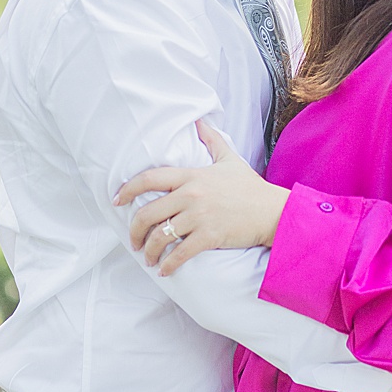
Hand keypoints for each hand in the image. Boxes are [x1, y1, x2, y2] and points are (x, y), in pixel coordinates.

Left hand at [112, 120, 289, 275]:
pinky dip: (168, 264)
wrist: (274, 212)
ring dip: (149, 250)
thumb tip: (199, 121)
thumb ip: (212, 140)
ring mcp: (200, 216)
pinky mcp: (210, 236)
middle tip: (133, 241)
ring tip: (148, 258)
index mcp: (191, 176)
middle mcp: (191, 195)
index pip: (149, 178)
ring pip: (161, 235)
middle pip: (148, 213)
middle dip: (135, 230)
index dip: (128, 189)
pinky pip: (180, 253)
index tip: (117, 200)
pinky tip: (164, 270)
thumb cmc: (250, 187)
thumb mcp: (230, 159)